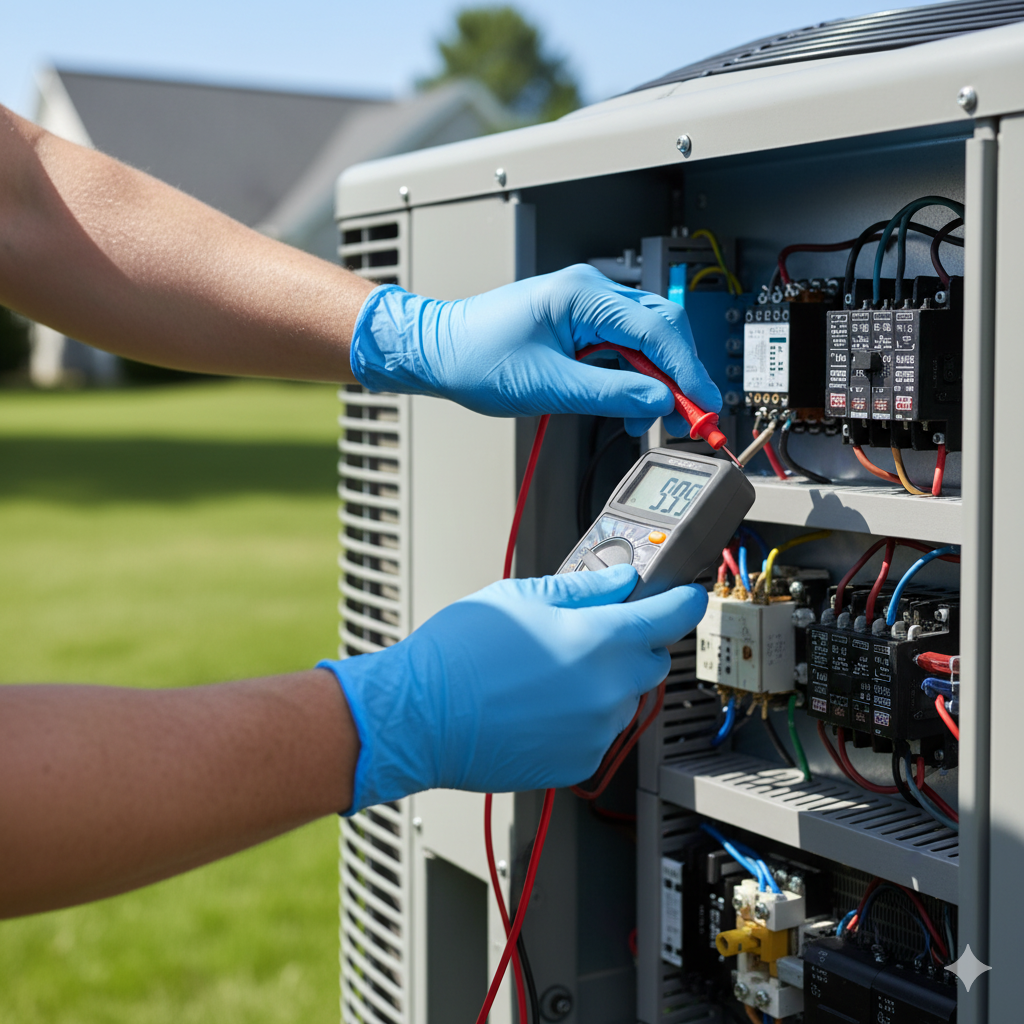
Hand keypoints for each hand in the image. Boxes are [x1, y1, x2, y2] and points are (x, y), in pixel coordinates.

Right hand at [319, 565, 707, 809]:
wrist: (420, 717)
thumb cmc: (460, 654)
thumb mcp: (522, 597)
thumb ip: (583, 589)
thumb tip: (620, 583)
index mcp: (600, 641)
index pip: (671, 617)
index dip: (682, 601)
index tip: (686, 596)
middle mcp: (608, 690)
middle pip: (652, 661)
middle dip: (633, 643)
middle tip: (590, 631)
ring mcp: (595, 731)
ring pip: (623, 699)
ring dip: (605, 682)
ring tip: (549, 672)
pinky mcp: (577, 762)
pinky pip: (598, 732)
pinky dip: (583, 716)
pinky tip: (540, 703)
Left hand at [349, 264, 720, 436]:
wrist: (437, 352)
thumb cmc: (476, 358)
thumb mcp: (548, 386)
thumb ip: (609, 394)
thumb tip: (658, 402)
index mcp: (583, 296)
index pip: (657, 330)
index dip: (687, 372)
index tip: (703, 406)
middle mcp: (590, 293)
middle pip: (660, 330)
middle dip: (678, 376)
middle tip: (689, 419)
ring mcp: (585, 307)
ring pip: (644, 341)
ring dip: (655, 382)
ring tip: (652, 420)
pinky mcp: (578, 325)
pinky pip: (621, 348)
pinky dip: (632, 379)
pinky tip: (627, 407)